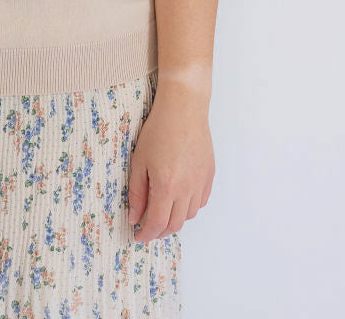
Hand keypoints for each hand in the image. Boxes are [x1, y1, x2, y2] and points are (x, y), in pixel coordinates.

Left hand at [127, 81, 214, 241]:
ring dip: (175, 219)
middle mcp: (187, 189)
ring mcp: (201, 183)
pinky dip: (189, 207)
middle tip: (148, 227)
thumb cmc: (158, 130)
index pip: (157, 223)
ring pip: (189, 215)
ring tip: (162, 211)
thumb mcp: (139, 161)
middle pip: (175, 224)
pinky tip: (179, 198)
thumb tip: (134, 217)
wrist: (184, 108)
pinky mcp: (209, 175)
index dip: (146, 234)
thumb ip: (136, 192)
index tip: (138, 236)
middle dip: (160, 231)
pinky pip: (201, 201)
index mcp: (167, 187)